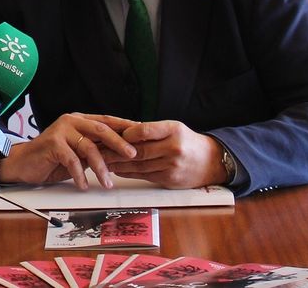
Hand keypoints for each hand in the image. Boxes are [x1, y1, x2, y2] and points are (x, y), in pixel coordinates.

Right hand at [0, 113, 137, 188]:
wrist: (24, 164)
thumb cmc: (53, 159)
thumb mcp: (79, 154)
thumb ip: (96, 150)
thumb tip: (123, 155)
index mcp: (80, 121)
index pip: (107, 121)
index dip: (125, 127)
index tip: (142, 136)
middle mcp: (71, 121)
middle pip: (101, 129)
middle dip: (119, 142)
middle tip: (132, 154)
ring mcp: (61, 131)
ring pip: (88, 147)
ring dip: (100, 167)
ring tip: (107, 183)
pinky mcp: (52, 143)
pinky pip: (72, 160)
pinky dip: (80, 175)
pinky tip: (83, 185)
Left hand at [106, 120, 224, 188]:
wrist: (211, 161)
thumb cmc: (187, 141)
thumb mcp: (173, 128)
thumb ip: (151, 130)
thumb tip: (122, 131)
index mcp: (174, 130)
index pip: (145, 129)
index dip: (126, 133)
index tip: (110, 133)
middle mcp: (174, 148)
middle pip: (139, 151)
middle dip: (115, 151)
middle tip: (97, 149)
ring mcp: (172, 166)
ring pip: (139, 165)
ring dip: (118, 164)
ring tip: (101, 161)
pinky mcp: (169, 180)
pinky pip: (144, 176)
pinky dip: (129, 173)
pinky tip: (116, 170)